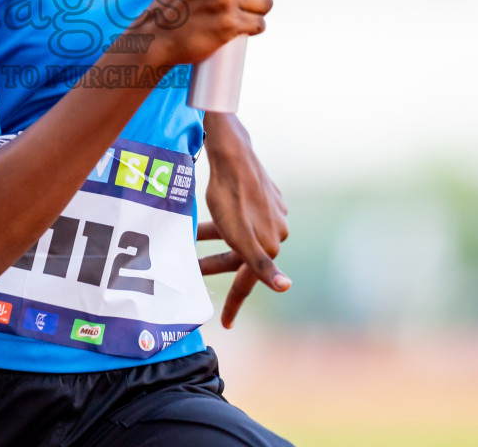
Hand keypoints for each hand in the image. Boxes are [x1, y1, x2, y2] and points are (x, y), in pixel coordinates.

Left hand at [197, 114, 289, 327]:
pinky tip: (212, 216)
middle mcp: (276, 230)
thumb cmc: (230, 197)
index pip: (248, 282)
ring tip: (191, 238)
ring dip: (216, 240)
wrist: (232, 154)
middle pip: (240, 257)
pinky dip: (225, 223)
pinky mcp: (265, 196)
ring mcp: (271, 212)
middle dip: (215, 263)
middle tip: (191, 268)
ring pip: (239, 236)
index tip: (225, 323)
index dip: (234, 303)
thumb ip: (261, 263)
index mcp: (270, 244)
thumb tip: (287, 287)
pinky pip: (243, 218)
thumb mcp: (239, 235)